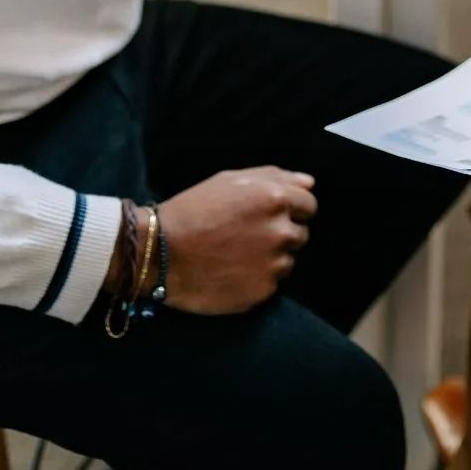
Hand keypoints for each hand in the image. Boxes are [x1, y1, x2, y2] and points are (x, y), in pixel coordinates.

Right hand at [158, 166, 317, 314]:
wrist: (161, 253)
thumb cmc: (194, 209)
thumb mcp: (231, 180)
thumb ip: (275, 177)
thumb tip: (309, 183)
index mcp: (275, 199)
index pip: (309, 205)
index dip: (292, 208)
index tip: (270, 214)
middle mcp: (280, 232)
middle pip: (300, 233)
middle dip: (281, 232)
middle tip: (249, 234)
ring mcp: (273, 265)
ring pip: (287, 260)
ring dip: (271, 257)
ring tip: (237, 254)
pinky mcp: (262, 292)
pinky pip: (271, 283)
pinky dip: (257, 278)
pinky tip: (232, 271)